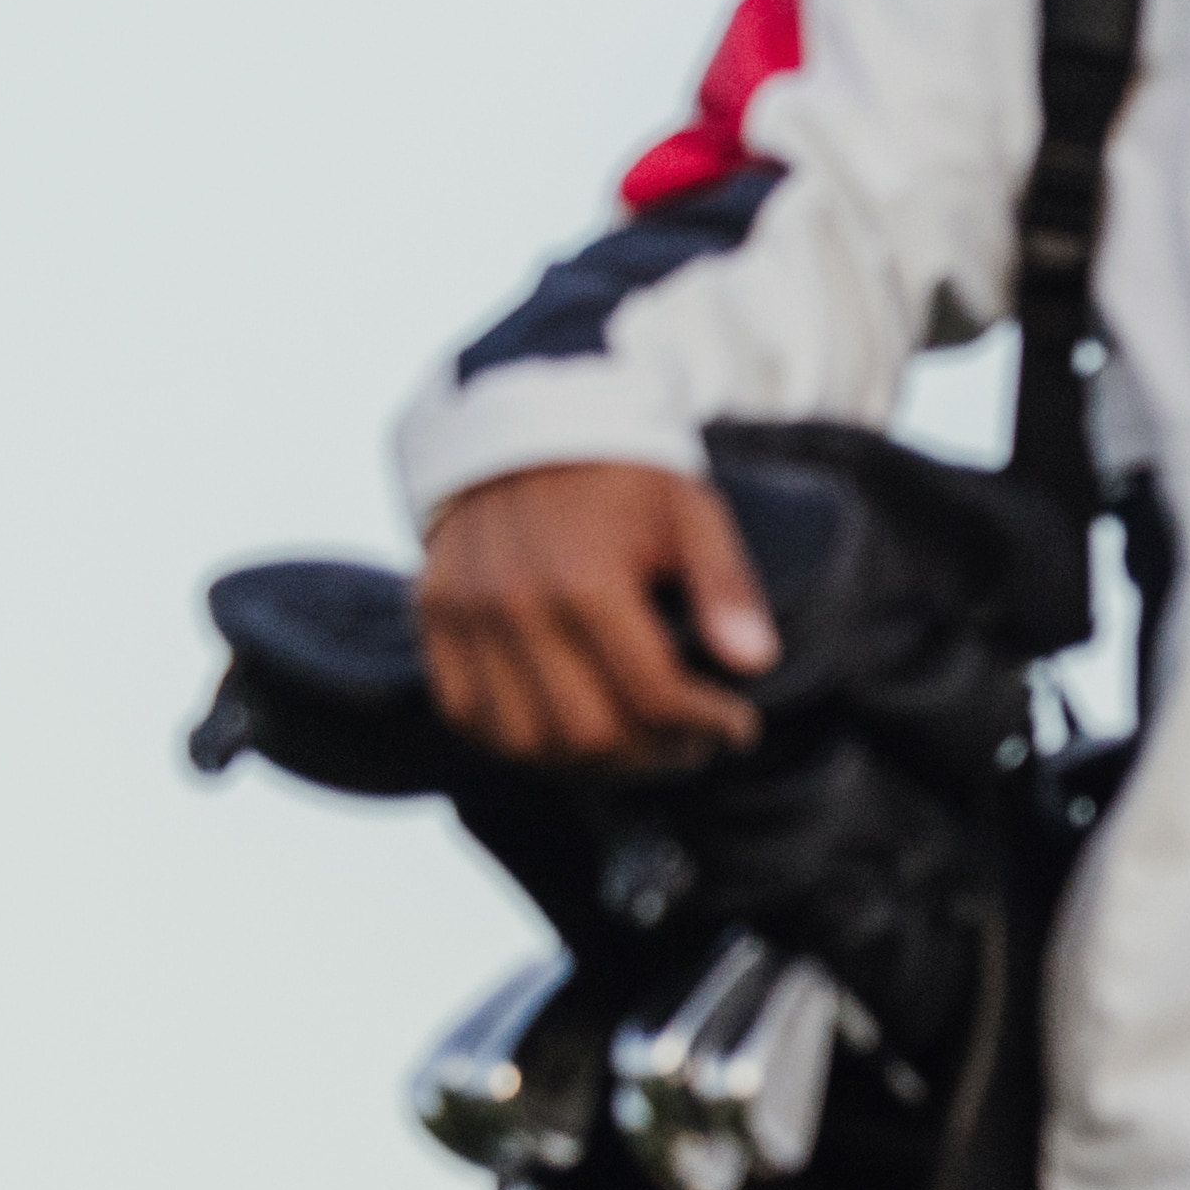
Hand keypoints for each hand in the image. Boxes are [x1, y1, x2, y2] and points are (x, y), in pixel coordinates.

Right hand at [415, 459, 775, 767]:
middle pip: (589, 733)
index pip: (653, 697)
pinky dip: (520, 739)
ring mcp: (465, 615)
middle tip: (692, 742)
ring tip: (638, 742)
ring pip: (526, 741)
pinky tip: (569, 726)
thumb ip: (726, 587)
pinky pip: (467, 714)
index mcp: (586, 580)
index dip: (707, 726)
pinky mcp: (435, 618)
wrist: (524, 427)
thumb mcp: (693, 513)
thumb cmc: (622, 478)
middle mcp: (515, 604)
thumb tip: (755, 663)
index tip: (738, 726)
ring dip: (591, 762)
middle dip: (656, 753)